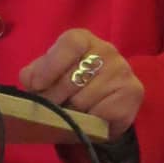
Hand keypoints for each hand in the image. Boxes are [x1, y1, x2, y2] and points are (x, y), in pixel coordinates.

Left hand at [19, 29, 143, 138]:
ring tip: (72, 112)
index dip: (51, 66)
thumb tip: (29, 79)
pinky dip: (90, 122)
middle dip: (55, 98)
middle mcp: (107, 50)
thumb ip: (34, 74)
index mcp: (82, 39)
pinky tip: (90, 118)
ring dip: (72, 113)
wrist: (102, 109)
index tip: (36, 86)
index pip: (70, 44)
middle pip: (73, 77)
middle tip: (51, 108)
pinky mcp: (133, 92)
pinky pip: (101, 114)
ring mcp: (122, 70)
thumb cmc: (70, 88)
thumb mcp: (48, 76)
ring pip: (85, 100)